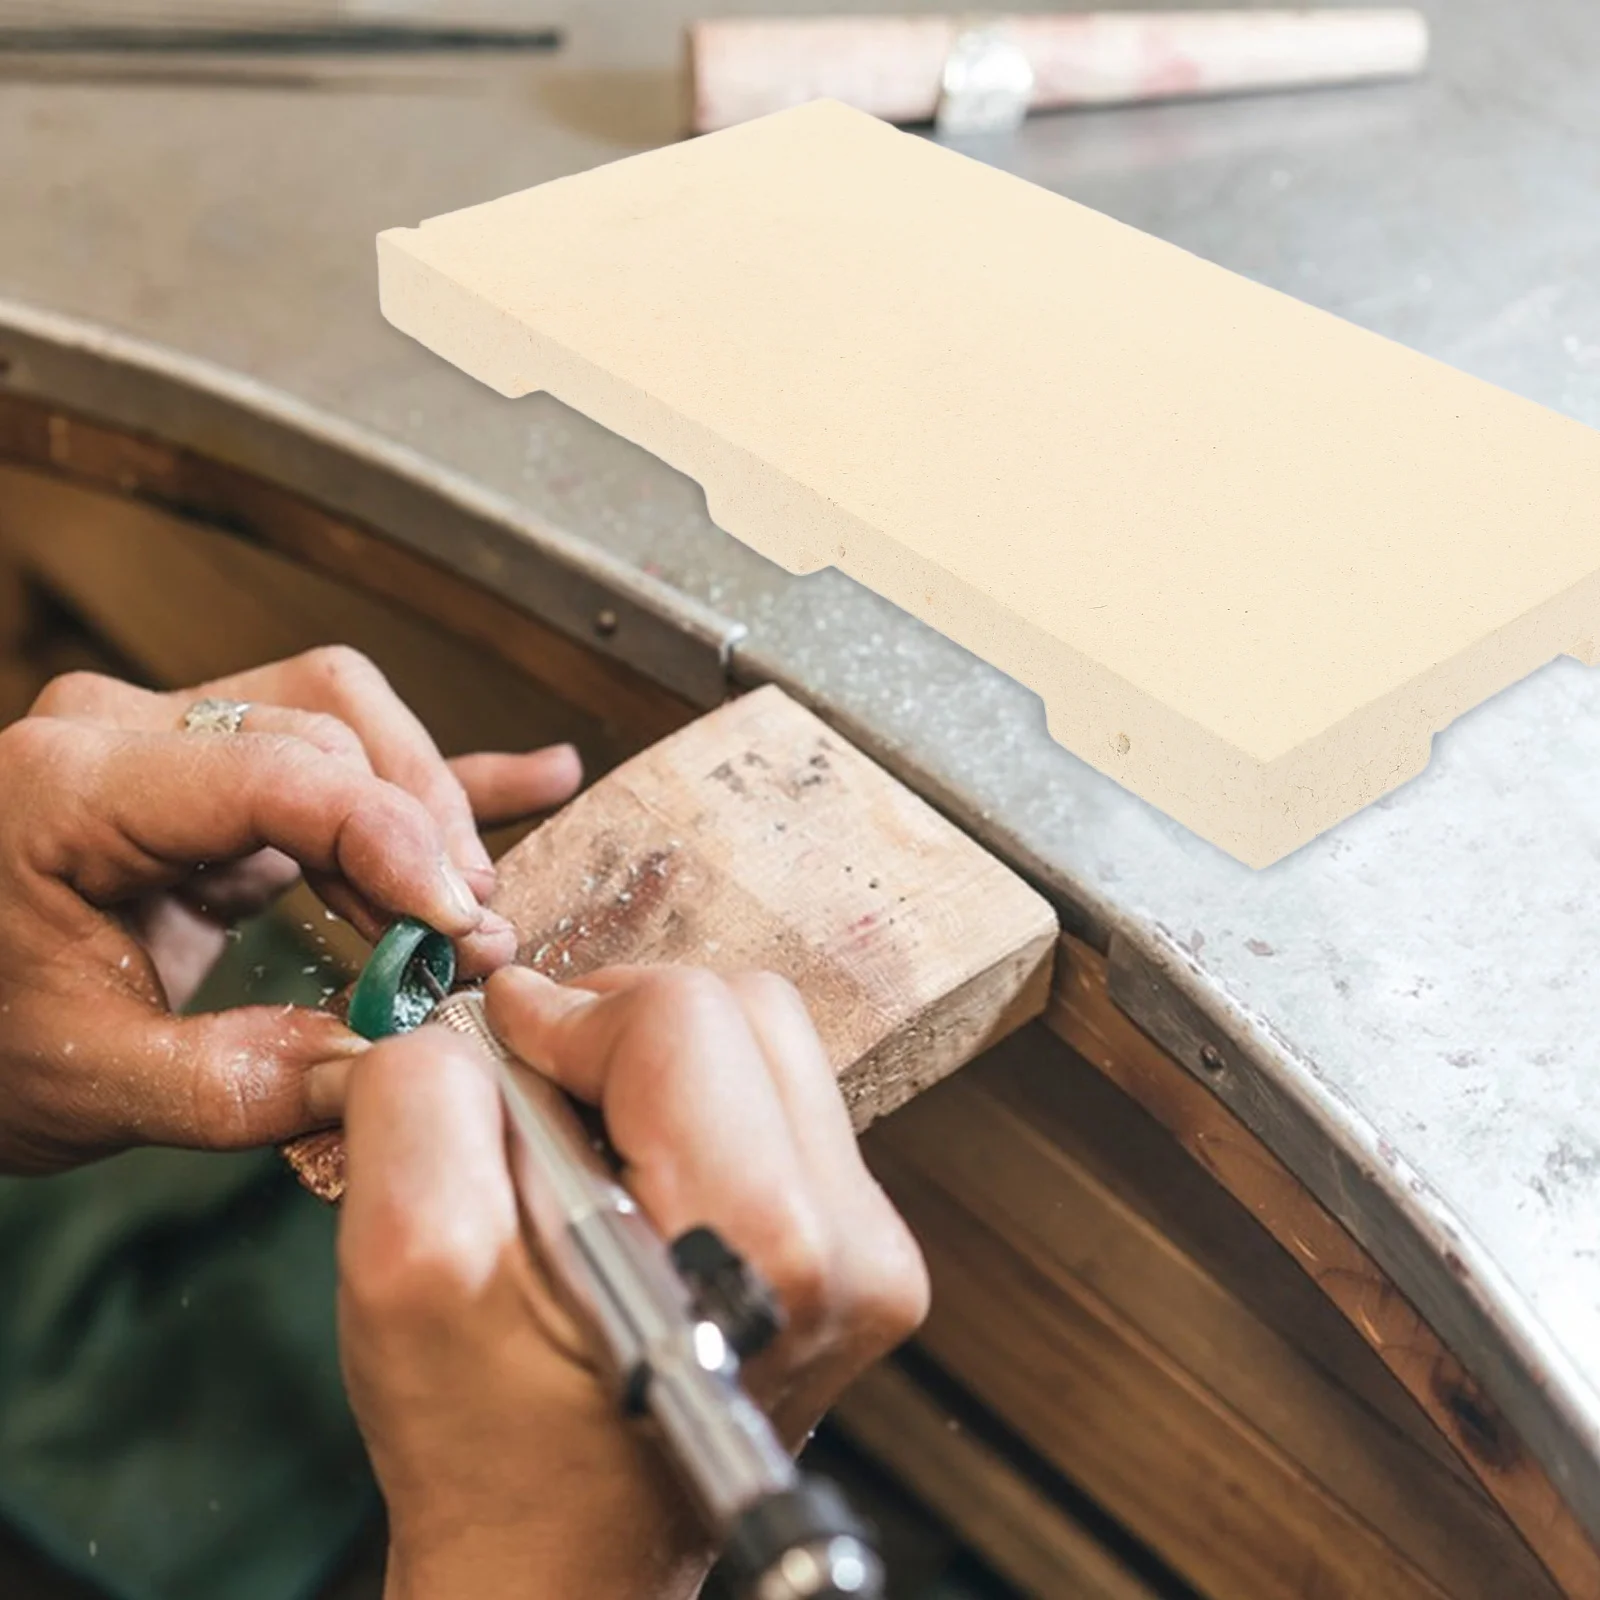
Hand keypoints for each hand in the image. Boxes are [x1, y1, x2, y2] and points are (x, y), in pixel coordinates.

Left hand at [0, 648, 581, 1172]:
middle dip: (420, 836)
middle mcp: (129, 733)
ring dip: (428, 811)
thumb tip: (390, 1067)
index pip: (275, 771)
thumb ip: (238, 1081)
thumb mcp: (89, 1083)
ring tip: (474, 908)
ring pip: (348, 722)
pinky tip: (533, 777)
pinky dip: (437, 777)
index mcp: (71, 784)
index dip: (392, 841)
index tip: (460, 927)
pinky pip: (342, 755)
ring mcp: (175, 739)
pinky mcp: (218, 774)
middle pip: (328, 730)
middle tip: (468, 948)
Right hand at [338, 965, 929, 1599]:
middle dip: (620, 1027)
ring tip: (581, 1143)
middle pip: (744, 1011)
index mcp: (761, 1246)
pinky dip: (693, 1105)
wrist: (568, 1561)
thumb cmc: (491, 1447)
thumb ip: (424, 1108)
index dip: (569, 1013)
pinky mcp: (863, 1251)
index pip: (681, 1017)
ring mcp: (874, 1250)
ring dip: (657, 1062)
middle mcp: (853, 1244)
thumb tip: (482, 1019)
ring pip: (767, 1046)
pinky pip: (778, 1103)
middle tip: (540, 1093)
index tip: (502, 1047)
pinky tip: (632, 1176)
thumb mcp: (409, 1270)